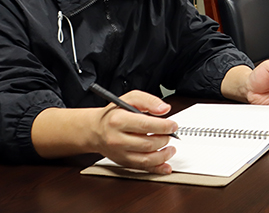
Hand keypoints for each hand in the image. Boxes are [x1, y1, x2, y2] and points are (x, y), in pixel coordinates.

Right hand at [32, 90, 178, 174]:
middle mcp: (117, 138)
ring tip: (170, 148)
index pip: (145, 125)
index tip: (173, 125)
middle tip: (170, 134)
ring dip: (163, 155)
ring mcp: (119, 153)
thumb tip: (164, 109)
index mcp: (118, 120)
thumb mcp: (130, 98)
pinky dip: (157, 169)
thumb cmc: (113, 114)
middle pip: (147, 143)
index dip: (164, 126)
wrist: (95, 130)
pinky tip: (165, 166)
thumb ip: (148, 101)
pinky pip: (142, 169)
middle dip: (164, 139)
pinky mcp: (123, 162)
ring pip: (146, 159)